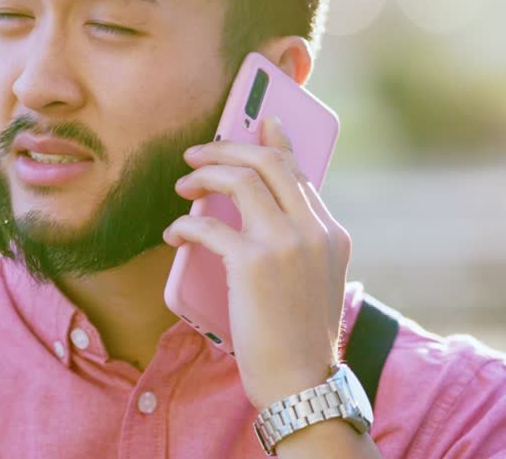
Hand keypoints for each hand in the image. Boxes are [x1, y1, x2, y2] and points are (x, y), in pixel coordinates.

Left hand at [162, 115, 351, 410]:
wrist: (302, 384)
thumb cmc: (298, 340)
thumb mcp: (313, 283)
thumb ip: (297, 245)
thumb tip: (257, 214)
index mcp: (331, 234)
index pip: (299, 172)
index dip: (275, 143)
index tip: (260, 121)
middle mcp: (313, 230)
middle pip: (268, 163)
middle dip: (226, 149)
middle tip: (196, 155)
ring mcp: (285, 243)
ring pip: (238, 181)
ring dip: (203, 177)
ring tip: (183, 188)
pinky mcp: (253, 263)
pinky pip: (207, 227)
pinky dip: (184, 226)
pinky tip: (174, 235)